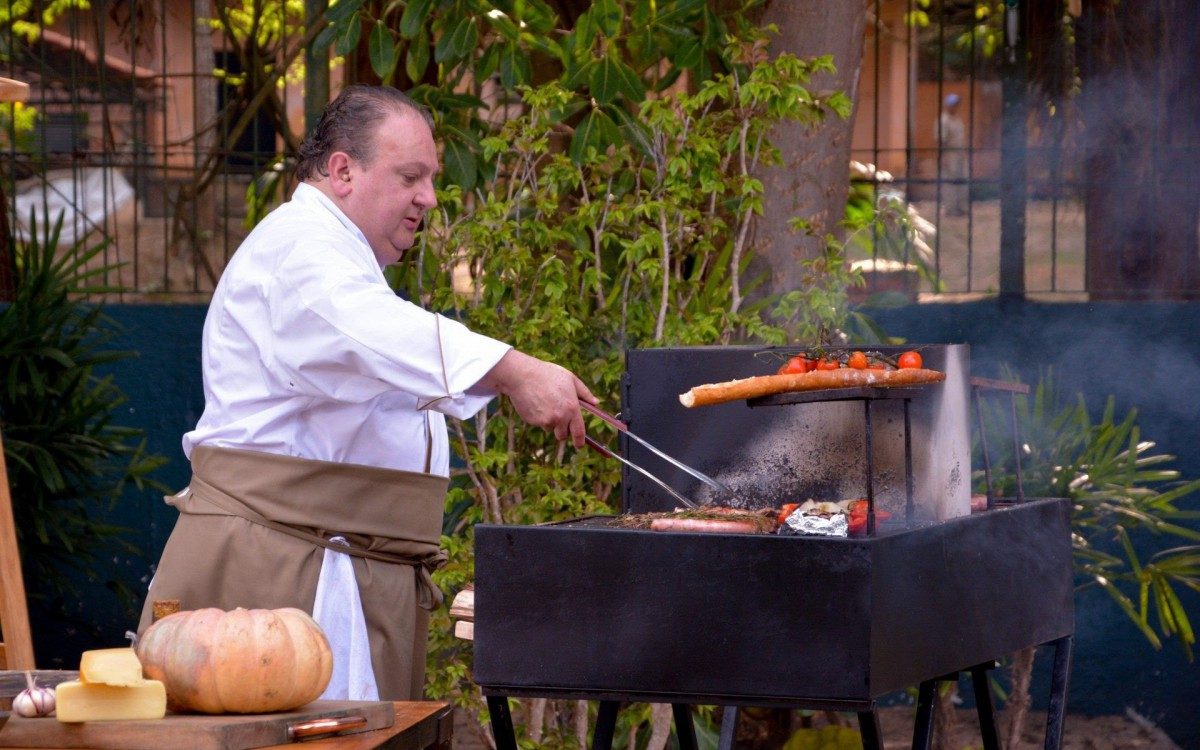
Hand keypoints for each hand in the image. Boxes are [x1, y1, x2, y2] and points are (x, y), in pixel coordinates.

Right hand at [479, 350, 597, 447]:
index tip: (579, 445)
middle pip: (563, 435)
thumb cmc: (548, 374)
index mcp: (572, 408)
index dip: (580, 441)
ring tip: (544, 402)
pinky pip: (538, 423)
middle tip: (558, 417)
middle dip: (562, 430)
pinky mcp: (533, 421)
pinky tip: (535, 402)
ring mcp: (545, 420)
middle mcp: (560, 417)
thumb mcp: (570, 379)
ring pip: (549, 428)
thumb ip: (584, 393)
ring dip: (549, 422)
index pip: (579, 432)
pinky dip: (538, 417)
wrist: (522, 375)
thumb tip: (596, 402)